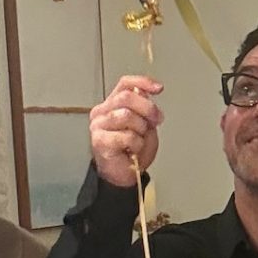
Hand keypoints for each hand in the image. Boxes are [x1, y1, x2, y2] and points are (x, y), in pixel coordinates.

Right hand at [88, 73, 163, 188]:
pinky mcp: (100, 140)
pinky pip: (127, 135)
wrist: (124, 175)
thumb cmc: (133, 151)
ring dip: (140, 129)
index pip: (125, 84)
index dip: (143, 82)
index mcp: (112, 104)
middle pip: (126, 97)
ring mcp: (99, 126)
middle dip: (147, 108)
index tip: (158, 88)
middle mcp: (102, 112)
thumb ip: (144, 109)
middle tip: (156, 120)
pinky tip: (132, 149)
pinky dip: (136, 143)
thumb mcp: (145, 125)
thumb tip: (148, 94)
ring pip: (126, 115)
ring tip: (139, 139)